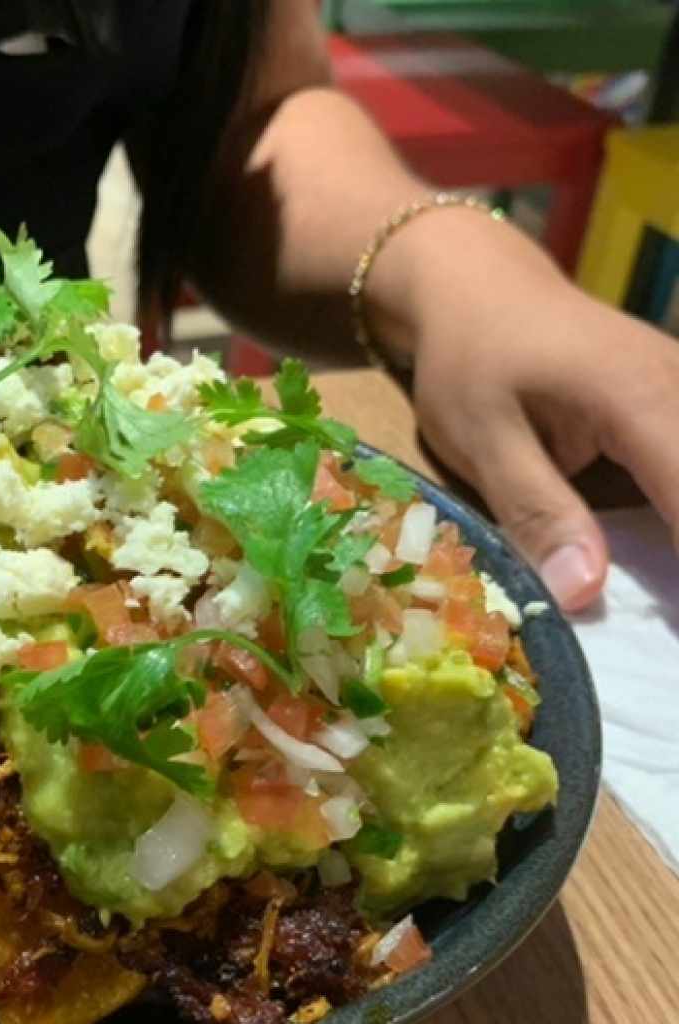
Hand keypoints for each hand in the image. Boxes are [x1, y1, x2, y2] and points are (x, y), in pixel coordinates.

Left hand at [397, 216, 678, 610]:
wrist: (476, 283)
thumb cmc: (469, 357)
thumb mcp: (483, 438)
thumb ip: (538, 512)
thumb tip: (584, 595)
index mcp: (641, 402)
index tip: (673, 635)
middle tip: (663, 630)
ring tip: (663, 597)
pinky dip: (676, 510)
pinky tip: (662, 562)